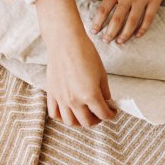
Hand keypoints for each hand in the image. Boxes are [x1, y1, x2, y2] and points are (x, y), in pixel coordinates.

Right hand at [36, 0, 116, 126]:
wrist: (66, 42)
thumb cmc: (86, 53)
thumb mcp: (101, 73)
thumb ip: (104, 91)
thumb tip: (106, 101)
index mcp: (90, 95)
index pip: (103, 114)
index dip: (111, 115)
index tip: (112, 111)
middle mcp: (74, 100)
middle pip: (87, 122)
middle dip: (97, 120)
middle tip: (100, 113)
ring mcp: (61, 98)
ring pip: (70, 122)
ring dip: (80, 121)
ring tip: (85, 114)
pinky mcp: (51, 93)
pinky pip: (54, 113)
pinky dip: (62, 116)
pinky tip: (69, 110)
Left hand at [91, 0, 164, 42]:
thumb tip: (111, 4)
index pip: (104, 9)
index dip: (98, 22)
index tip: (94, 31)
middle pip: (116, 20)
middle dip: (110, 33)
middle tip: (106, 40)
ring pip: (131, 22)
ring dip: (125, 34)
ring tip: (120, 41)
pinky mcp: (155, 1)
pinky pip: (147, 19)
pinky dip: (142, 29)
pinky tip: (137, 35)